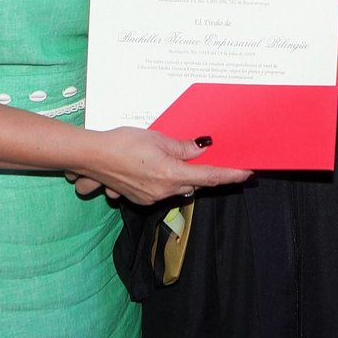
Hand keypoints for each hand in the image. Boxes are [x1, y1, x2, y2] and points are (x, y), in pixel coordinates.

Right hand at [74, 128, 251, 205]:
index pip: (209, 177)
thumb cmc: (121, 143)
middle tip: (209, 158)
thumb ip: (182, 147)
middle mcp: (164, 191)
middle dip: (203, 173)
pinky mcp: (139, 199)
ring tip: (172, 157)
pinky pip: (161, 191)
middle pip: (194, 184)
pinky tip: (153, 166)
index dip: (230, 175)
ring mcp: (151, 198)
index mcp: (171, 174)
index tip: (246, 174)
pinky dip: (164, 180)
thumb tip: (202, 149)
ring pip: (178, 188)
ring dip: (181, 176)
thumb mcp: (157, 138)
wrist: (91, 157)